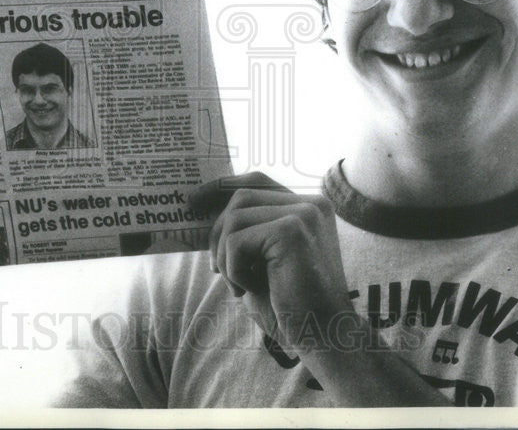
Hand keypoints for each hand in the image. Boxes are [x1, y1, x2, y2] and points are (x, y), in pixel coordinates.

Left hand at [189, 172, 351, 354]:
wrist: (324, 337)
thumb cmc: (290, 306)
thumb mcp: (262, 262)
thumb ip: (245, 233)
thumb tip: (203, 211)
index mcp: (308, 207)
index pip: (256, 181)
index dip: (221, 186)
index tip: (192, 201)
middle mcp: (311, 203)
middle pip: (241, 197)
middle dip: (218, 232)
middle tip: (216, 268)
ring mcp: (304, 213)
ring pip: (235, 217)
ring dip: (225, 254)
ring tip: (239, 285)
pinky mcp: (292, 230)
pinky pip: (238, 240)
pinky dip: (233, 268)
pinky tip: (249, 289)